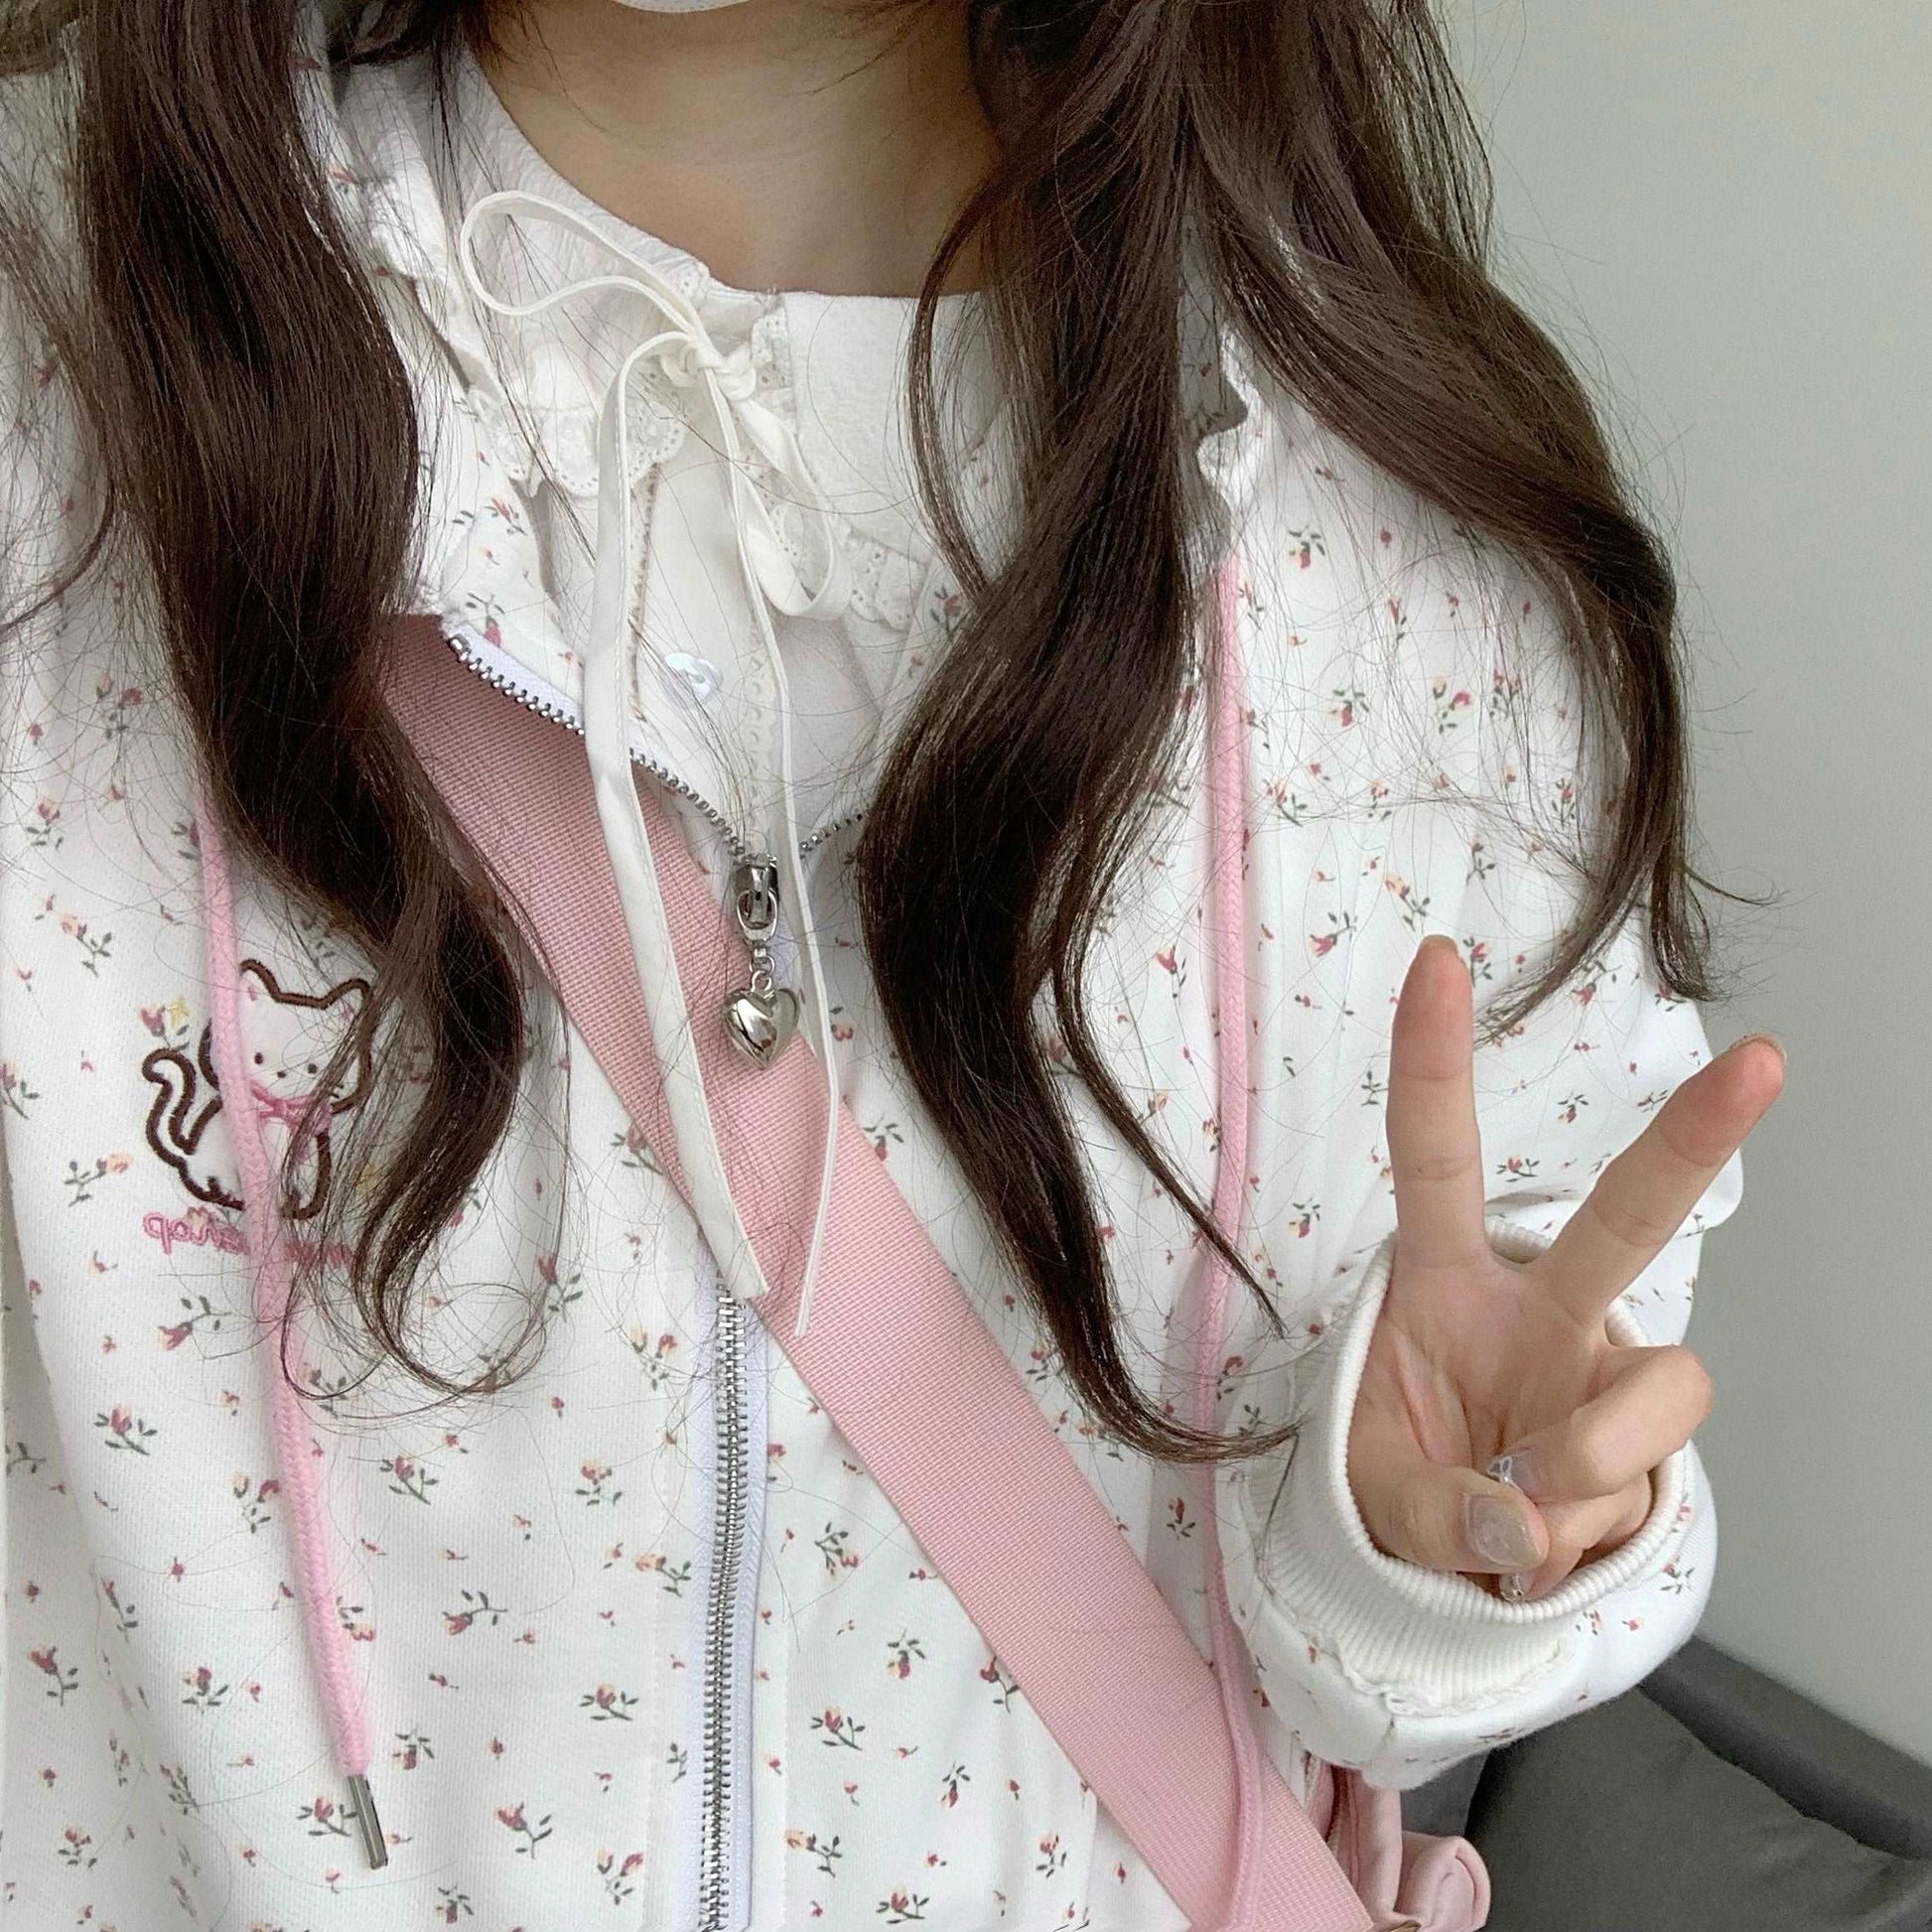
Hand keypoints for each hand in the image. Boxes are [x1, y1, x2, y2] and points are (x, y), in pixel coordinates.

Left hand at [1347, 935, 1783, 1598]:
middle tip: (1762, 1060)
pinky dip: (1585, 1517)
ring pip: (1663, 1380)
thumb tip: (1521, 1520)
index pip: (1434, 1156)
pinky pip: (1642, 1471)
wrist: (1454, 1570)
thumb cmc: (1403, 1486)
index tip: (1437, 960)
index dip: (1432, 1062)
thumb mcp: (1373, 1496)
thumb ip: (1434, 1508)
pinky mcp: (1645, 1446)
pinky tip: (1541, 1544)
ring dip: (1589, 1455)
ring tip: (1519, 1502)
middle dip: (1691, 1141)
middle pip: (1623, 1217)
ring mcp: (1601, 1375)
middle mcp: (1536, 1308)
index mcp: (1442, 1281)